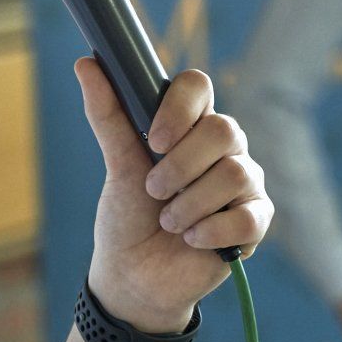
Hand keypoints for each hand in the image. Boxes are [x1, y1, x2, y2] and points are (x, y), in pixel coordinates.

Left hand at [75, 58, 271, 333]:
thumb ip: (108, 116)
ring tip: (168, 222)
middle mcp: (224, 148)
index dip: (179, 109)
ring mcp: (245, 183)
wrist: (134, 277)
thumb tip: (86, 63)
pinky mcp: (255, 222)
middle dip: (180, 166)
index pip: (199, 86)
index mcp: (190, 125)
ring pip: (235, 174)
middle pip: (224, 129)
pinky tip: (192, 240)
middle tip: (153, 191)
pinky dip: (212, 231)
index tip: (153, 141)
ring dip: (190, 204)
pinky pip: (248, 216)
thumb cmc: (127, 216)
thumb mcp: (117, 166)